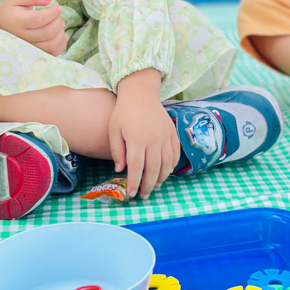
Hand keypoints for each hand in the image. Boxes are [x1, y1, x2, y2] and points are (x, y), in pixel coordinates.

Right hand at [0, 0, 67, 55]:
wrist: (1, 24)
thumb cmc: (11, 9)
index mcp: (17, 21)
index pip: (39, 19)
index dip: (52, 13)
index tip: (58, 7)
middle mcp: (22, 37)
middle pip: (47, 32)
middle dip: (57, 21)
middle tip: (57, 14)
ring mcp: (28, 47)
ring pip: (51, 45)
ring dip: (61, 33)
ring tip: (60, 23)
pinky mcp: (34, 53)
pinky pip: (52, 53)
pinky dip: (61, 44)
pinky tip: (61, 34)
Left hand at [109, 82, 180, 199]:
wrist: (141, 94)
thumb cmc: (123, 112)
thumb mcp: (114, 130)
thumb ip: (117, 151)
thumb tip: (120, 170)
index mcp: (136, 140)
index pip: (136, 167)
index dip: (134, 183)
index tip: (131, 194)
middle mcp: (153, 140)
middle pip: (153, 169)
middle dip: (148, 185)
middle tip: (144, 195)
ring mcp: (165, 136)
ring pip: (167, 164)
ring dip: (162, 178)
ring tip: (155, 186)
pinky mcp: (172, 133)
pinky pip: (176, 154)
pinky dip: (172, 166)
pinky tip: (166, 172)